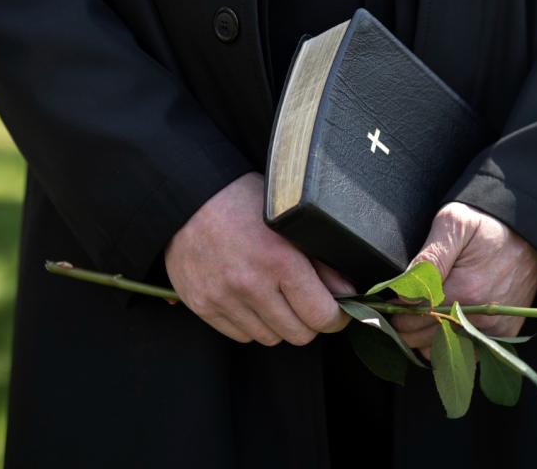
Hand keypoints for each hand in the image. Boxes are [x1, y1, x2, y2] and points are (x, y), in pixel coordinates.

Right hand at [165, 172, 352, 345]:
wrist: (188, 197)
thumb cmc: (242, 201)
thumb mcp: (290, 219)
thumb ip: (320, 260)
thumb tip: (347, 293)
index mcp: (278, 259)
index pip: (321, 315)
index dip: (336, 318)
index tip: (337, 311)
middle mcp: (250, 284)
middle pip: (298, 335)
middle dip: (309, 322)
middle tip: (307, 303)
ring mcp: (223, 298)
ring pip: (269, 339)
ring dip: (278, 324)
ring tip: (275, 296)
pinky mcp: (202, 306)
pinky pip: (239, 335)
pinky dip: (251, 324)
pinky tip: (250, 299)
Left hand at [392, 203, 536, 358]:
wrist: (533, 233)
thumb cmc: (490, 224)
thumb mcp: (454, 223)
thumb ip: (428, 258)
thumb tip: (404, 291)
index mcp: (465, 290)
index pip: (415, 316)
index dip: (395, 312)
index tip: (386, 304)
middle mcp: (480, 316)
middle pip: (426, 337)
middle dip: (405, 327)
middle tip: (395, 313)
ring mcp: (494, 328)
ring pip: (445, 349)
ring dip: (424, 339)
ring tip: (416, 320)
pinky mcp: (504, 333)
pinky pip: (468, 352)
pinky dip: (450, 345)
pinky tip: (440, 329)